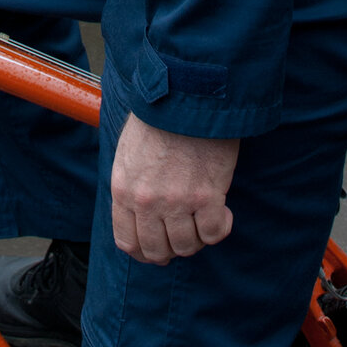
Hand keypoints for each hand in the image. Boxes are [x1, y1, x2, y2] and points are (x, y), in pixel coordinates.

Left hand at [110, 115, 238, 264]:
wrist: (187, 95)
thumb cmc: (159, 118)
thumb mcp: (128, 152)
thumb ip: (131, 185)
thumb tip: (139, 209)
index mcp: (123, 190)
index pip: (127, 242)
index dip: (144, 251)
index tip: (158, 246)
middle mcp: (147, 202)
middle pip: (157, 251)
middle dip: (171, 249)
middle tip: (185, 235)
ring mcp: (176, 202)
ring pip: (186, 246)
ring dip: (197, 239)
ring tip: (204, 219)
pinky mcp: (207, 197)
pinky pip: (214, 234)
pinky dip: (220, 229)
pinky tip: (223, 213)